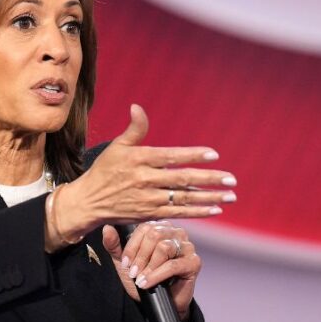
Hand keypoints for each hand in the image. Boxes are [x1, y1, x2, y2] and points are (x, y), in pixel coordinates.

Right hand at [53, 104, 237, 237]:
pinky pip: (177, 213)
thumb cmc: (104, 171)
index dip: (193, 155)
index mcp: (139, 159)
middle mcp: (145, 180)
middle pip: (182, 179)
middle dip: (209, 179)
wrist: (89, 202)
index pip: (171, 156)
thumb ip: (134, 129)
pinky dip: (197, 212)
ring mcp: (148, 199)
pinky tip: (214, 208)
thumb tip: (138, 107)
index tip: (214, 155)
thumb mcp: (116, 146)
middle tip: (231, 179)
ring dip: (209, 197)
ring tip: (230, 195)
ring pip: (184, 198)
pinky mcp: (149, 214)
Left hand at [100, 221, 199, 320]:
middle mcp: (176, 232)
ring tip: (140, 279)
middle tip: (132, 272)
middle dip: (140, 256)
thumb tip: (106, 228)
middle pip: (155, 234)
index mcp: (160, 227)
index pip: (144, 227)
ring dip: (148, 266)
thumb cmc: (143, 278)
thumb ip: (115, 246)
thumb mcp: (125, 263)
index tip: (124, 263)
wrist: (158, 303)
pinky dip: (157, 275)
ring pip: (164, 247)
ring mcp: (187, 246)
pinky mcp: (194, 262)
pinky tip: (147, 283)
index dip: (132, 245)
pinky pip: (173, 265)